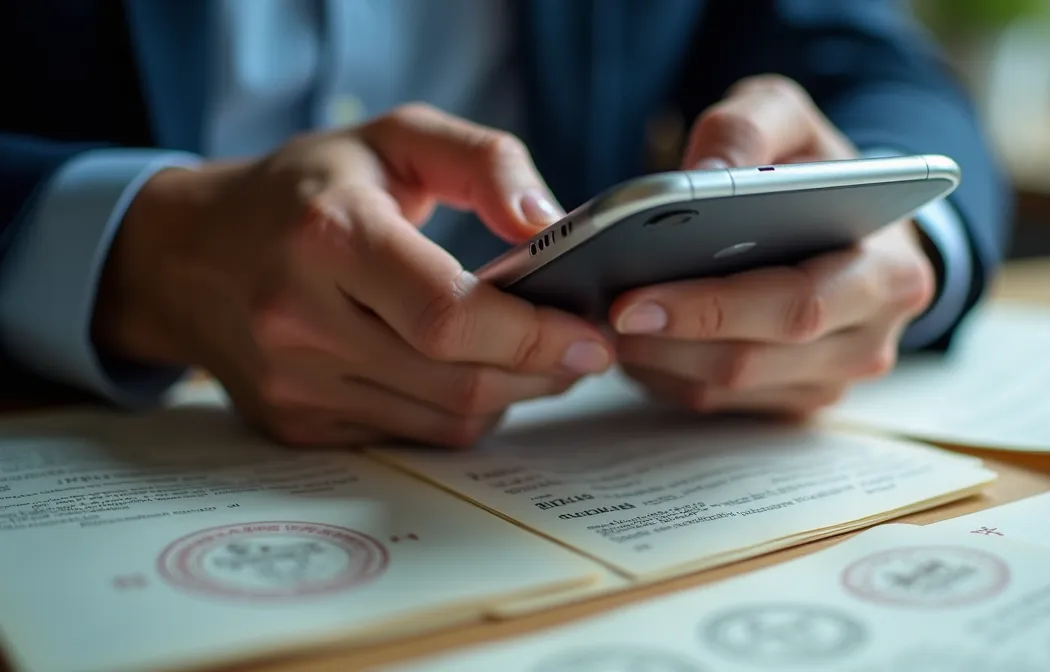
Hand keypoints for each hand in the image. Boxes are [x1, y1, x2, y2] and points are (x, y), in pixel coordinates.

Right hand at [93, 104, 613, 446]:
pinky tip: (468, 373)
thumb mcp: (394, 137)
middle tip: (582, 348)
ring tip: (533, 357)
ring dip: (508, 396)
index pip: (448, 314)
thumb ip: (486, 162)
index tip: (591, 335)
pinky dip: (457, 411)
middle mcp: (301, 319)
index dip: (534, 335)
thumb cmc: (305, 188)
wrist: (186, 255)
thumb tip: (549, 227)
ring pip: (443, 419)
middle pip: (457, 379)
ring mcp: (294, 383)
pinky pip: (410, 436)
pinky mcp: (295, 424)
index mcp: (329, 236)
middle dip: (540, 371)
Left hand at [611, 76, 936, 415]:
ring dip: (656, 361)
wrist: (853, 218)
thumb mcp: (789, 119)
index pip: (797, 305)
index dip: (712, 308)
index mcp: (888, 272)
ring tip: (603, 322)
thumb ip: (748, 129)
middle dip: (668, 340)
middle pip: (753, 361)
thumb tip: (696, 177)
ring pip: (725, 391)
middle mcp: (869, 340)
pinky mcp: (791, 401)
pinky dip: (664, 373)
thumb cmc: (816, 169)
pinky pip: (714, 403)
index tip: (634, 296)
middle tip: (605, 313)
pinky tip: (631, 338)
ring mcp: (830, 381)